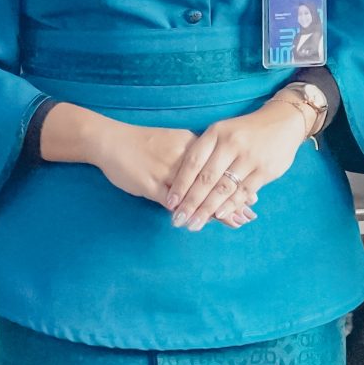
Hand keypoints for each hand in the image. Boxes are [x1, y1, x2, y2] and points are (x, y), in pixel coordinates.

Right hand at [37, 108, 255, 226]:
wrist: (109, 140)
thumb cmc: (141, 143)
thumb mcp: (171, 144)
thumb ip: (191, 160)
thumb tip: (213, 175)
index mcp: (191, 144)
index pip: (220, 167)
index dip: (236, 183)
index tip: (254, 197)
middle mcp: (183, 156)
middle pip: (214, 181)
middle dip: (233, 199)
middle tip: (250, 215)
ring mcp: (168, 170)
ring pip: (198, 194)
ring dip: (217, 210)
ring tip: (235, 223)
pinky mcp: (152, 184)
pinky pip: (175, 202)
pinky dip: (189, 214)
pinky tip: (198, 224)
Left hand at [163, 97, 310, 230]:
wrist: (283, 121)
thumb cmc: (245, 130)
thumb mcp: (223, 131)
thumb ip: (206, 153)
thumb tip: (184, 184)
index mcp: (216, 133)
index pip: (193, 162)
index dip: (181, 184)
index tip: (170, 203)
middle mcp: (231, 144)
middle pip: (206, 178)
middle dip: (191, 203)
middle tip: (179, 220)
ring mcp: (249, 157)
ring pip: (224, 188)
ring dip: (208, 209)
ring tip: (195, 224)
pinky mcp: (265, 170)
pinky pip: (243, 191)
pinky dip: (230, 205)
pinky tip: (219, 215)